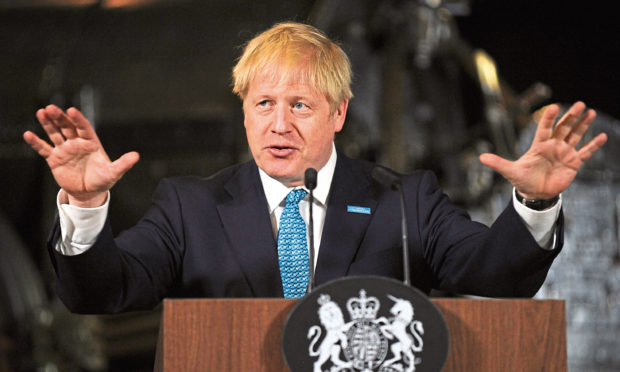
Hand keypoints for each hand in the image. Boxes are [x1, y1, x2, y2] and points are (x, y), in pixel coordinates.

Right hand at [23, 105, 138, 206]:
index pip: (84, 128)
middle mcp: (77, 143)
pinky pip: (44, 149)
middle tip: (51, 108)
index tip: (72, 110)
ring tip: (41, 112)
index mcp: (91, 143)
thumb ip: (123, 164)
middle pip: (67, 127)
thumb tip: (136, 156)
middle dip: (60, 117)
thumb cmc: (103, 180)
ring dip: (48, 124)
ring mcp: (65, 150)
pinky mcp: (55, 159)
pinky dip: (36, 142)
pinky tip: (28, 135)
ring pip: (55, 134)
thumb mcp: (114, 173)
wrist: (89, 193)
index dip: (78, 119)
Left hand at [479, 101, 607, 199]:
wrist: (535, 193)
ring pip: (575, 135)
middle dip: (570, 116)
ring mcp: (564, 153)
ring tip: (590, 112)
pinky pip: (585, 152)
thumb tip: (481, 158)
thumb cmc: (522, 180)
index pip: (544, 128)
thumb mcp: (510, 171)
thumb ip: (498, 163)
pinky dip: (593, 145)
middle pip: (563, 128)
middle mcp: (553, 145)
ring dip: (583, 125)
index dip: (549, 118)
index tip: (553, 107)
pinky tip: (601, 136)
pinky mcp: (573, 163)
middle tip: (579, 104)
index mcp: (539, 145)